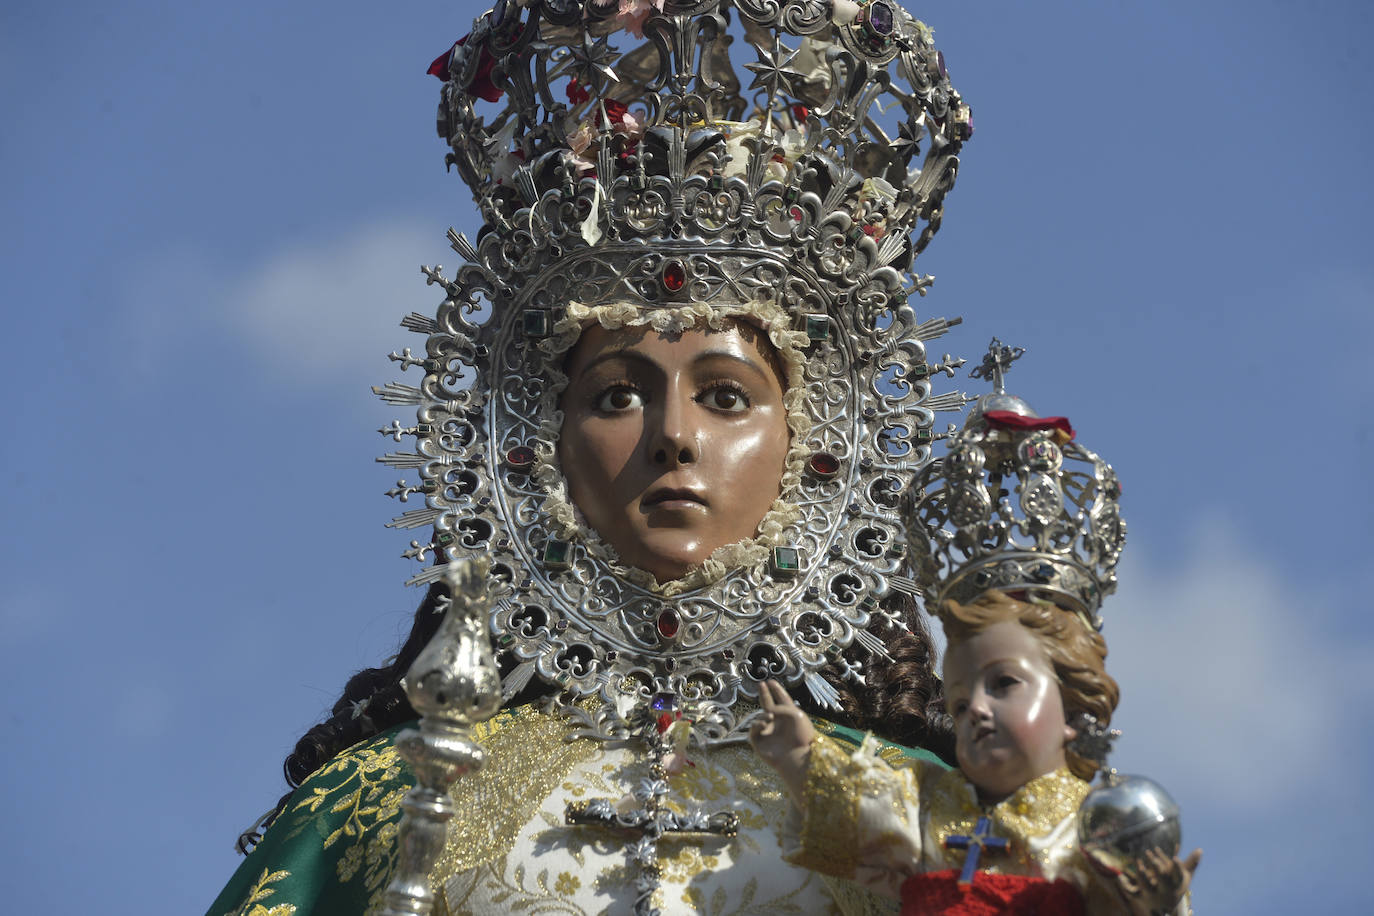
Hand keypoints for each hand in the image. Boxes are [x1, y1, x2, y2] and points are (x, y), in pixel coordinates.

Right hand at [748, 680, 815, 798]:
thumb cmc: (800, 735)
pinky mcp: (759, 743)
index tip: (771, 681)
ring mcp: (769, 733)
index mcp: (790, 717)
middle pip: (768, 706)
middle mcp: (778, 724)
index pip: (782, 700)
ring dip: (764, 714)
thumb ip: (779, 707)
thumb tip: (767, 713)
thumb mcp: (794, 714)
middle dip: (764, 695)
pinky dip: (757, 724)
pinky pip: (753, 730)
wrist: (797, 755)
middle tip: (761, 684)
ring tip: (770, 716)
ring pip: (760, 717)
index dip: (776, 691)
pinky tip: (765, 724)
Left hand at [1115, 846, 1201, 914]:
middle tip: (1153, 857)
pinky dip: (1125, 884)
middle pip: (1163, 880)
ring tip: (1139, 862)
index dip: (1178, 867)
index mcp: (1176, 885)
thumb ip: (1191, 864)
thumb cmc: (1175, 888)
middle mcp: (1165, 891)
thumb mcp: (1184, 878)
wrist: (1165, 908)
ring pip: (1147, 885)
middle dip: (1158, 868)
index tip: (1175, 857)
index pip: (1179, 876)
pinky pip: (1132, 892)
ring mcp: (1152, 894)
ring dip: (1142, 874)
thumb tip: (1200, 849)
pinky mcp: (1140, 897)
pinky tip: (1119, 876)